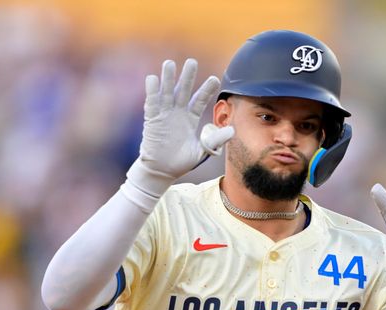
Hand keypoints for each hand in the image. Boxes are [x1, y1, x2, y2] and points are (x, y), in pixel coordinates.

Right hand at [127, 59, 234, 195]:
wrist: (162, 171)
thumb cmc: (181, 161)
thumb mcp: (202, 151)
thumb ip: (215, 141)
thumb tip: (233, 130)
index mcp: (190, 118)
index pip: (199, 100)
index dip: (206, 90)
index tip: (215, 79)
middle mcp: (177, 113)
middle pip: (183, 91)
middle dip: (187, 77)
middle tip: (192, 62)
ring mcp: (164, 115)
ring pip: (166, 93)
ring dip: (168, 79)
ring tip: (170, 63)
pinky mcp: (152, 120)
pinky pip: (152, 103)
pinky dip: (152, 91)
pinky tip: (153, 78)